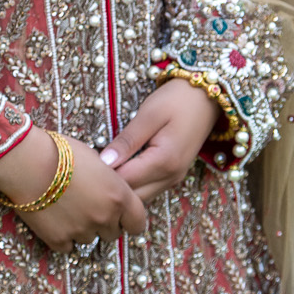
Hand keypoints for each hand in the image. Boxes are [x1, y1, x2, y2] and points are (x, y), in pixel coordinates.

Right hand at [0, 129, 145, 252]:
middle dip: (106, 223)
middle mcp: (104, 217)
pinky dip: (64, 236)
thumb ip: (110, 182)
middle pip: (114, 234)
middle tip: (90, 207)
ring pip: (90, 240)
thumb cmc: (62, 151)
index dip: (131, 220)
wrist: (27, 161)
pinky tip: (55, 218)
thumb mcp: (97, 161)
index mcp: (119, 196)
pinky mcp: (58, 240)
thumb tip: (112, 190)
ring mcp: (81, 231)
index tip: (123, 217)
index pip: (139, 223)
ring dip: (84, 229)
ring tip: (68, 208)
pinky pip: (68, 246)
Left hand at [100, 78, 218, 202]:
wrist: (207, 96)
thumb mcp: (149, 115)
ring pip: (140, 197)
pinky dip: (133, 185)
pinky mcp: (174, 175)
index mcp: (164, 162)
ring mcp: (174, 178)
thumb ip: (127, 141)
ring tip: (104, 169)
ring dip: (122, 188)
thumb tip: (104, 163)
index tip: (86, 164)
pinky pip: (148, 189)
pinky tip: (120, 168)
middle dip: (111, 188)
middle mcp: (171, 177)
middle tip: (91, 169)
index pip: (124, 183)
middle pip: (132, 198)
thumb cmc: (178, 99)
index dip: (103, 177)